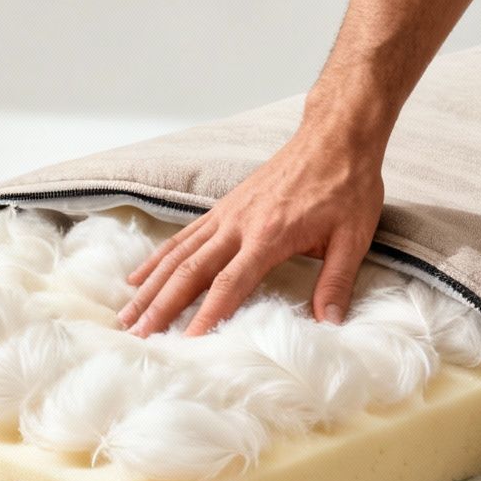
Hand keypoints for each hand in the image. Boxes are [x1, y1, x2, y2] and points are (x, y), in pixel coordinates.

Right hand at [119, 128, 385, 335]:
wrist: (334, 137)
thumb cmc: (346, 186)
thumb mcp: (352, 237)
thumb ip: (336, 283)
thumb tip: (330, 324)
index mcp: (268, 236)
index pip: (230, 284)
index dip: (207, 316)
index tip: (187, 343)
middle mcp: (238, 225)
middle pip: (190, 271)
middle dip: (162, 307)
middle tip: (138, 336)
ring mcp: (226, 215)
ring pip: (178, 255)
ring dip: (150, 287)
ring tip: (128, 316)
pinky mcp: (223, 208)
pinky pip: (182, 237)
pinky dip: (158, 259)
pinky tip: (139, 277)